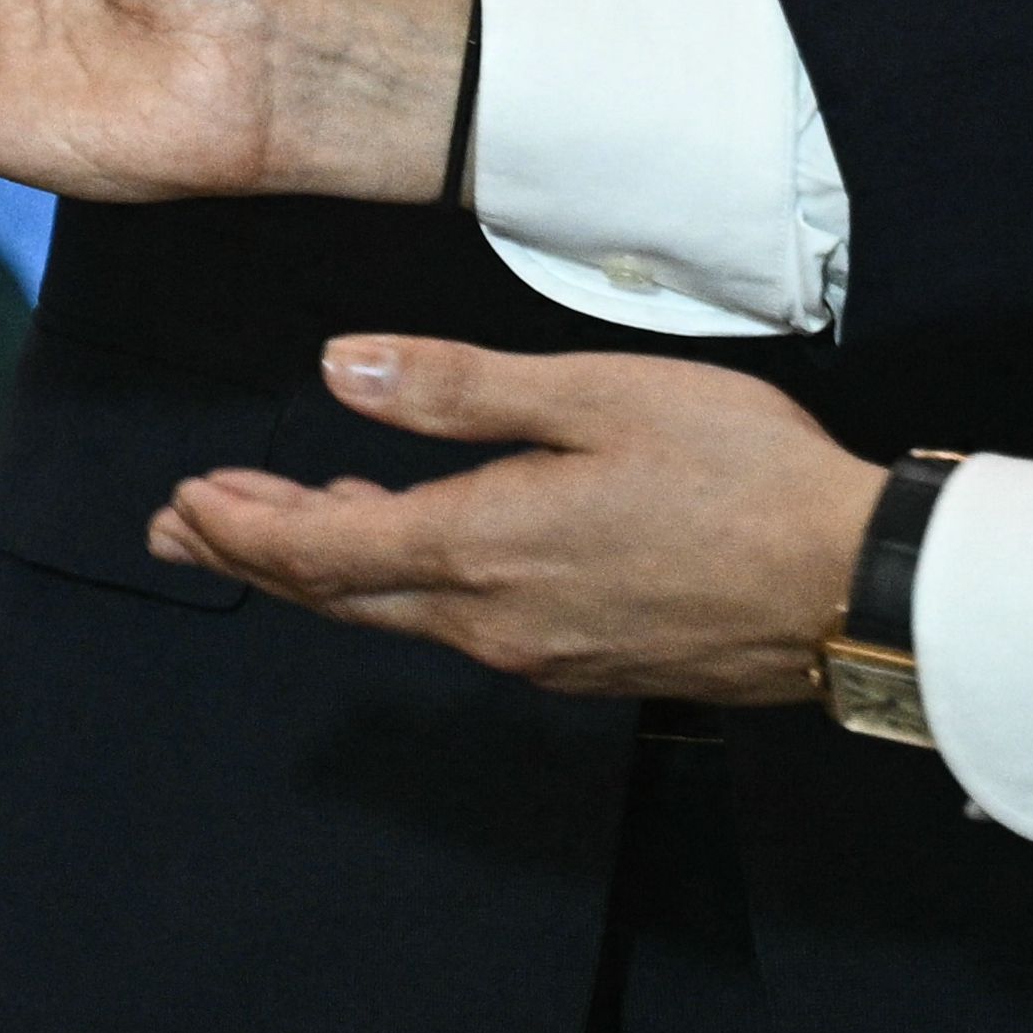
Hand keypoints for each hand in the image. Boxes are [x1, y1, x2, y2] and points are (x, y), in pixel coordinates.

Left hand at [150, 335, 879, 701]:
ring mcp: (540, 651)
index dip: (241, 524)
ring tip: (265, 532)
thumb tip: (338, 371)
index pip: (321, 548)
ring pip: (396, 611)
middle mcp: (494, 621)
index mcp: (483, 548)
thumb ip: (457, 389)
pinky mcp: (585, 661)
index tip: (181, 499)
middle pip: (340, 592)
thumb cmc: (741, 477)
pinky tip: (400, 548)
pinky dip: (399, 582)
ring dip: (321, 568)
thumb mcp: (592, 397)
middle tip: (179, 526)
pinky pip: (459, 625)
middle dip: (251, 553)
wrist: (854, 588)